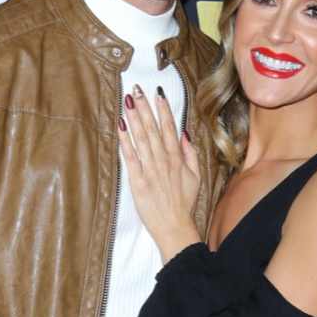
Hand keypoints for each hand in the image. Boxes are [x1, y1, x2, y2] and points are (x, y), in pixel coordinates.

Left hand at [120, 84, 201, 261]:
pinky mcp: (138, 181)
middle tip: (137, 90)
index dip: (163, 109)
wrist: (174, 226)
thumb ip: (191, 153)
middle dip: (145, 107)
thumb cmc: (183, 202)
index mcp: (177, 158)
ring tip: (128, 101)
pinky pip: (130, 157)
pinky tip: (120, 126)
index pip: (169, 128)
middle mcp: (163, 160)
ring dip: (134, 118)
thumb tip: (184, 133)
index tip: (157, 92)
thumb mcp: (196, 176)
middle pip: (153, 128)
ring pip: (141, 139)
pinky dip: (125, 141)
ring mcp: (150, 170)